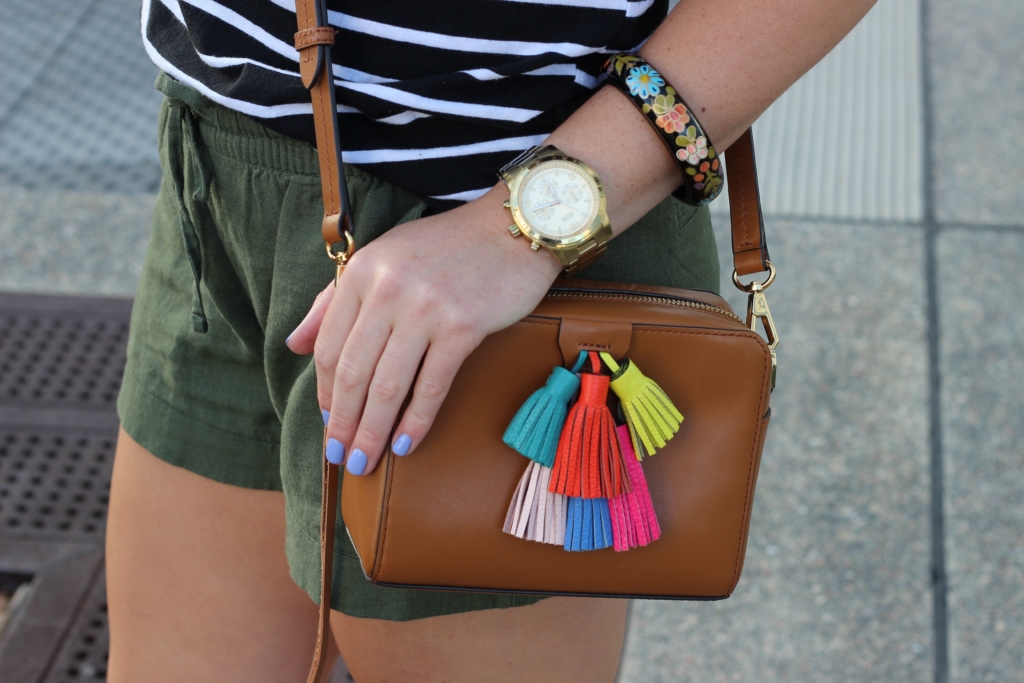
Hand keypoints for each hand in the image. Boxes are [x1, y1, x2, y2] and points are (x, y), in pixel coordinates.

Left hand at [286, 186, 560, 474]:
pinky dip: (415, 422)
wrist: (511, 228)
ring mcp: (426, 309)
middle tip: (338, 456)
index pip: (330, 346)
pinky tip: (405, 445)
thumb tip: (294, 345)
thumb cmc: (446, 246)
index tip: (327, 421)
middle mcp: (388, 289)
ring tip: (362, 462)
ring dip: (371, 433)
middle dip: (342, 423)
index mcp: (362, 272)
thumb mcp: (382, 260)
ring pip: (387, 387)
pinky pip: (431, 386)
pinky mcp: (463, 327)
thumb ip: (333, 301)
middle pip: (353, 373)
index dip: (324, 392)